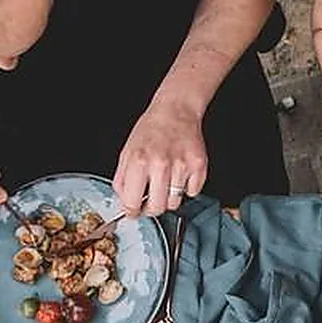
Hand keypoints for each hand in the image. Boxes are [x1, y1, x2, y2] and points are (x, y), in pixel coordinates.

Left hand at [114, 98, 208, 215]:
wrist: (176, 111)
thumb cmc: (151, 130)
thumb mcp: (127, 152)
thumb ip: (122, 180)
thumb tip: (125, 204)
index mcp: (139, 161)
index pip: (132, 203)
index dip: (132, 211)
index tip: (133, 212)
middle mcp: (161, 164)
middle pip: (157, 208)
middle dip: (151, 208)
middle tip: (150, 200)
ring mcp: (182, 166)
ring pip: (175, 203)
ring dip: (169, 196)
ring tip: (166, 180)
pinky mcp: (199, 167)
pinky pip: (192, 193)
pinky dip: (186, 188)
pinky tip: (180, 174)